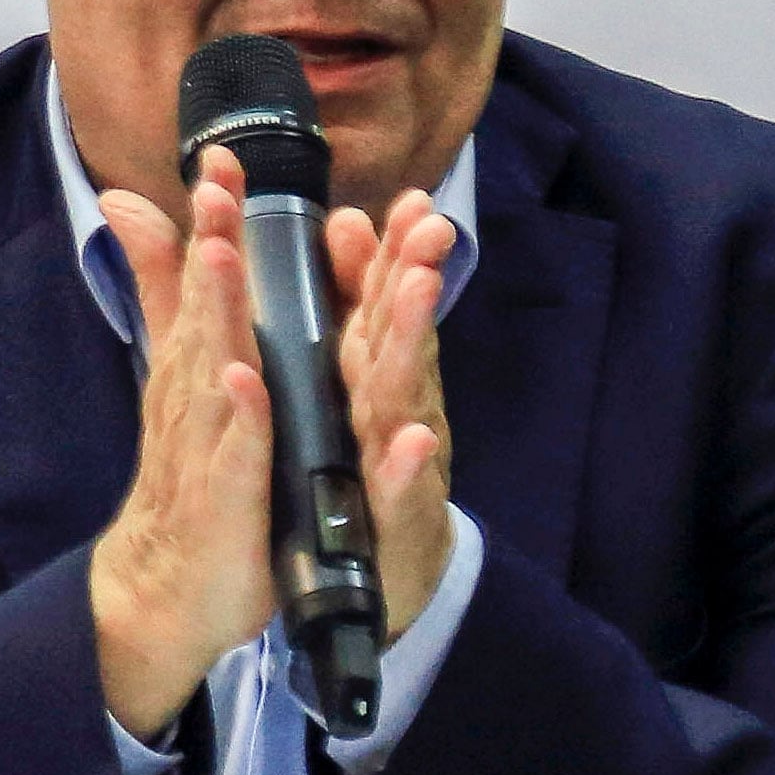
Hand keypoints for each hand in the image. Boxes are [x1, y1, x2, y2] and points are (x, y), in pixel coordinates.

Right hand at [91, 146, 276, 742]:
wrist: (168, 587)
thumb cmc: (186, 474)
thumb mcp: (178, 374)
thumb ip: (165, 290)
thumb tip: (126, 207)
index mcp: (199, 367)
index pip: (205, 285)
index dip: (211, 224)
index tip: (220, 160)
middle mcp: (198, 399)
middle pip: (205, 314)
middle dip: (211, 248)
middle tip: (217, 187)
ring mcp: (207, 449)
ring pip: (216, 372)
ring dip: (219, 314)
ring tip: (222, 256)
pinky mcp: (224, 503)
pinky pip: (234, 456)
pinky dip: (239, 421)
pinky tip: (246, 384)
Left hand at [325, 189, 459, 638]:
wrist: (380, 574)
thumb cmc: (361, 466)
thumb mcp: (349, 382)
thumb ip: (347, 306)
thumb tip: (344, 221)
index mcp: (368, 372)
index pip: (379, 304)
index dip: (393, 252)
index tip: (410, 200)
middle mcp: (391, 406)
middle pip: (402, 335)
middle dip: (416, 278)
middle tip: (430, 226)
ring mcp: (395, 460)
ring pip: (404, 395)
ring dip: (414, 343)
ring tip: (420, 291)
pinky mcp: (391, 517)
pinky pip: (398, 488)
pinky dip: (405, 464)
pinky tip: (413, 438)